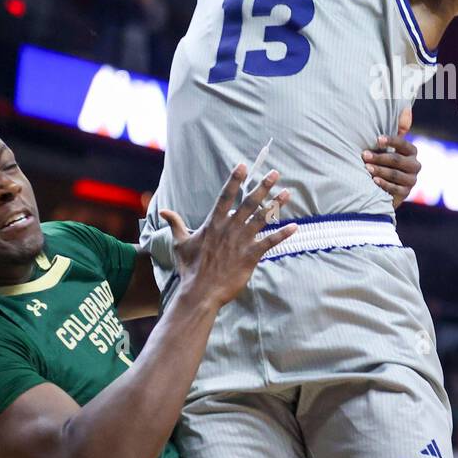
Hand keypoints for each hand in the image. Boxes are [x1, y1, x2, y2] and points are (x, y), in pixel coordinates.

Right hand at [158, 164, 294, 309]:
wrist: (200, 292)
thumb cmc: (190, 268)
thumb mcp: (180, 243)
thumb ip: (175, 224)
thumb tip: (163, 211)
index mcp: (214, 223)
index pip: (225, 196)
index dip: (235, 180)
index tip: (244, 166)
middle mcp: (229, 228)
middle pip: (249, 202)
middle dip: (263, 186)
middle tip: (275, 173)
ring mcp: (241, 241)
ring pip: (262, 218)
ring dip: (276, 205)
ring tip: (287, 192)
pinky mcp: (251, 255)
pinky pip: (270, 242)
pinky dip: (282, 234)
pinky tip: (294, 227)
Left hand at [363, 109, 421, 207]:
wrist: (381, 184)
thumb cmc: (381, 158)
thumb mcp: (384, 144)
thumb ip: (396, 124)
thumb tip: (404, 107)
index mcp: (411, 151)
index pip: (403, 144)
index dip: (391, 141)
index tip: (377, 139)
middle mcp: (414, 165)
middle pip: (398, 160)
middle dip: (380, 157)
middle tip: (364, 155)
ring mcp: (411, 180)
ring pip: (395, 174)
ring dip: (380, 170)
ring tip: (366, 167)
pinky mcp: (405, 193)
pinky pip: (395, 188)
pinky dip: (384, 184)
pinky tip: (373, 180)